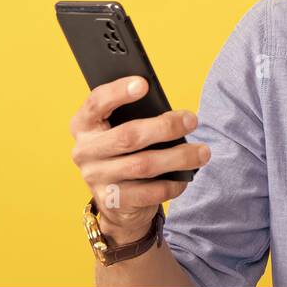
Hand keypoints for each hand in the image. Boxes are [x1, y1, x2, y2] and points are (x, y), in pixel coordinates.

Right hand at [69, 76, 209, 242]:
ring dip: (178, 157)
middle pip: (128, 136)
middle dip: (165, 127)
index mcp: (84, 125)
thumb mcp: (122, 130)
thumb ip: (136, 118)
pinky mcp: (112, 201)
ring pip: (143, 165)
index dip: (118, 92)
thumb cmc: (126, 152)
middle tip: (192, 120)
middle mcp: (84, 151)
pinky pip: (149, 192)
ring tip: (203, 152)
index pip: (96, 103)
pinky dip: (172, 183)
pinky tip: (186, 177)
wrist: (117, 202)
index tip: (144, 84)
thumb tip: (173, 113)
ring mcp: (95, 178)